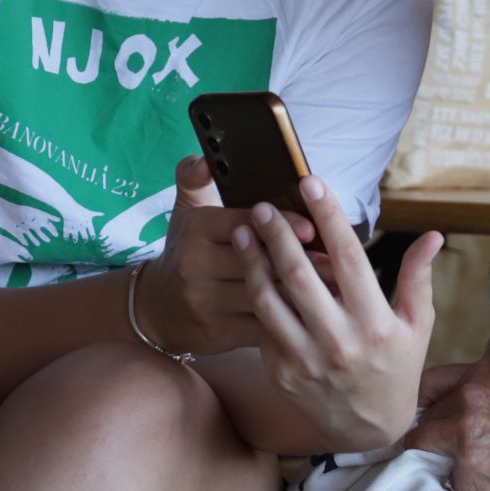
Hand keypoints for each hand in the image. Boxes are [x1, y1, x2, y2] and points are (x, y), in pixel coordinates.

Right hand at [136, 156, 316, 354]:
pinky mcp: (217, 332)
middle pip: (256, 260)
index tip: (313, 229)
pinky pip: (261, 326)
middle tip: (334, 263)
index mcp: (195, 229)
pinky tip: (312, 315)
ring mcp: (205, 302)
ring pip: (262, 294)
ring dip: (299, 293)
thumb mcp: (185, 213)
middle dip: (298, 261)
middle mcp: (195, 265)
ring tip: (333, 289)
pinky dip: (289, 320)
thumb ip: (196, 179)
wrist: (155, 309)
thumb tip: (206, 158)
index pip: (244, 222)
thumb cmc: (186, 253)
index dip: (281, 225)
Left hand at [237, 176, 442, 450]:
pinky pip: (262, 327)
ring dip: (253, 261)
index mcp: (376, 324)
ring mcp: (306, 360)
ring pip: (269, 300)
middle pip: (299, 275)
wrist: (368, 429)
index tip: (311, 183)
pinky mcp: (282, 373)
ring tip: (244, 232)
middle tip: (262, 205)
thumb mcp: (418, 327)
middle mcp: (339, 342)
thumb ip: (418, 279)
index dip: (328, 217)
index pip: (349, 259)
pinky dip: (255, 296)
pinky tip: (248, 272)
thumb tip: (433, 235)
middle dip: (277, 233)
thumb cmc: (396, 369)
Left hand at [406, 356, 489, 490]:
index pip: (427, 383)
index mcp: (483, 372)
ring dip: (445, 462)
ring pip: (428, 451)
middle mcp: (468, 397)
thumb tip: (462, 405)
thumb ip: (489, 389)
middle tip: (448, 451)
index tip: (420, 416)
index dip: (420, 403)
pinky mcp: (470, 468)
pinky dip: (466, 487)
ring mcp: (465, 433)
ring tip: (473, 468)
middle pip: (423, 421)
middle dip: (431, 438)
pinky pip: (451, 482)